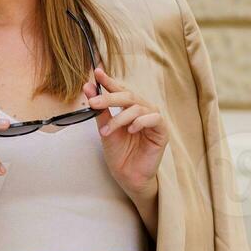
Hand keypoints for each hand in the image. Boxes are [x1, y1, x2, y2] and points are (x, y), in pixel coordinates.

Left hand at [84, 66, 167, 196]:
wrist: (128, 177)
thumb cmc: (119, 155)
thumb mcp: (105, 130)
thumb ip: (100, 110)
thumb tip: (89, 87)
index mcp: (130, 109)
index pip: (120, 90)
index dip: (109, 81)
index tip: (96, 73)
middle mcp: (143, 111)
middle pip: (128, 96)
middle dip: (109, 98)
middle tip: (94, 102)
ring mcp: (153, 120)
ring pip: (138, 107)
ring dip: (120, 118)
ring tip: (107, 131)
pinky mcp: (162, 131)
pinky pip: (154, 118)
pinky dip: (140, 122)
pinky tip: (131, 129)